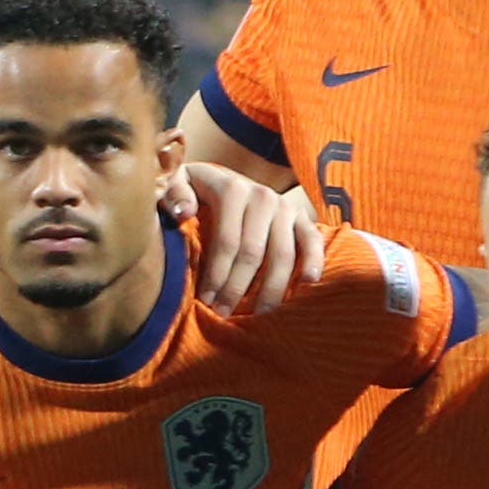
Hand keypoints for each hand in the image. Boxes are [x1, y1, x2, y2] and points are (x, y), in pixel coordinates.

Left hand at [170, 159, 325, 314]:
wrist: (220, 175)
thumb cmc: (192, 189)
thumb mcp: (175, 183)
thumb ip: (173, 195)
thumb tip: (185, 213)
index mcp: (232, 190)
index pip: (227, 241)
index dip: (216, 275)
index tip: (204, 301)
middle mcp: (262, 197)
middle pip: (253, 253)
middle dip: (237, 288)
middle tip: (223, 313)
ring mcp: (284, 207)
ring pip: (283, 254)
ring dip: (271, 288)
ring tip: (258, 314)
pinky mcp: (300, 216)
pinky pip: (312, 239)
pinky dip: (314, 260)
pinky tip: (309, 283)